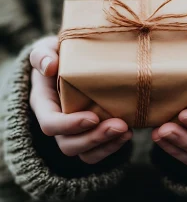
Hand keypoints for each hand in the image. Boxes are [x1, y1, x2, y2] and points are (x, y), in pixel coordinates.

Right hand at [29, 36, 132, 163]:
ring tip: (127, 132)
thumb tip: (49, 66)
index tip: (93, 117)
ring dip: (106, 145)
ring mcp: (73, 130)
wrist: (70, 64)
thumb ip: (43, 55)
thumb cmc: (58, 55)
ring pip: (84, 152)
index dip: (70, 125)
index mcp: (44, 103)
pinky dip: (112, 146)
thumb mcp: (47, 49)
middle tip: (120, 126)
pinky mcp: (88, 132)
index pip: (51, 124)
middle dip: (94, 138)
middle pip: (68, 144)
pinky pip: (96, 151)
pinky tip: (128, 134)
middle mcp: (57, 121)